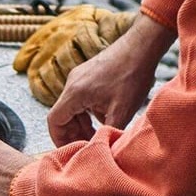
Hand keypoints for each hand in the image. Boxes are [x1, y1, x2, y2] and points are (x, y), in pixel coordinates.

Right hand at [46, 14, 175, 145]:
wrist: (142, 45)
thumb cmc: (133, 75)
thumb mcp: (122, 110)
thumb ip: (109, 131)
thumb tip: (105, 149)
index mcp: (74, 93)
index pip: (54, 121)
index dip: (59, 139)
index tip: (71, 150)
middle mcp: (71, 84)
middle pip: (62, 115)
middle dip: (73, 132)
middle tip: (88, 144)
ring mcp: (78, 77)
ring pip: (71, 107)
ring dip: (81, 123)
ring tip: (98, 133)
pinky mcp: (87, 74)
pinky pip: (80, 98)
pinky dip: (87, 111)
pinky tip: (104, 116)